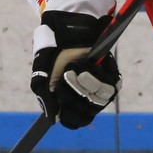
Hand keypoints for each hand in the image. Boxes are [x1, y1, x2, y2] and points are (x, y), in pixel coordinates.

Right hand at [30, 11, 119, 128]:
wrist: (67, 31)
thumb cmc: (53, 52)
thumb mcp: (41, 75)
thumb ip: (44, 97)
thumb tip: (52, 118)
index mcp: (68, 100)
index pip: (75, 121)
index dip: (72, 116)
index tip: (64, 105)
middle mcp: (86, 96)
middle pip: (88, 112)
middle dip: (76, 93)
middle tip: (67, 74)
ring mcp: (100, 87)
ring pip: (100, 100)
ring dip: (86, 83)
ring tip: (76, 67)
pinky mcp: (111, 75)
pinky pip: (111, 85)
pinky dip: (97, 74)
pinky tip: (87, 63)